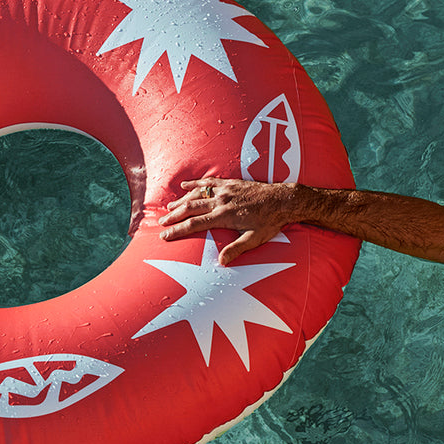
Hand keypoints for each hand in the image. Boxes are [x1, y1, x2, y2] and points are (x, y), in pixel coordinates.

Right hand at [159, 179, 301, 265]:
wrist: (283, 200)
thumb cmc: (270, 222)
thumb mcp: (254, 239)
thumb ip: (237, 249)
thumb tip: (222, 261)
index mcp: (224, 216)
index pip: (194, 224)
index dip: (177, 230)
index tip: (164, 236)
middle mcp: (221, 201)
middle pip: (190, 208)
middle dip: (173, 215)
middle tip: (160, 222)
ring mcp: (225, 190)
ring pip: (197, 194)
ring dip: (181, 200)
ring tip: (168, 207)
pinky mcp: (230, 183)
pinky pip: (208, 182)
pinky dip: (195, 184)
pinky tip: (185, 185)